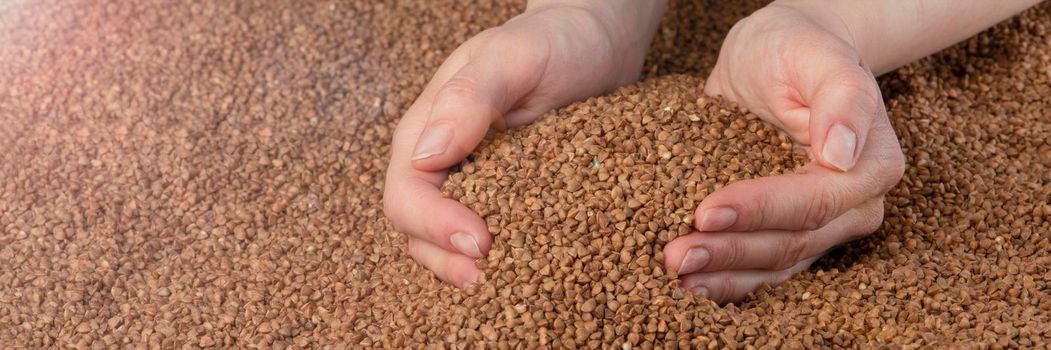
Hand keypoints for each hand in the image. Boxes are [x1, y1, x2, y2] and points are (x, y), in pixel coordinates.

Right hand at [384, 2, 663, 286]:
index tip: (480, 241)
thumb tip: (425, 155)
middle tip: (491, 277)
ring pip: (450, 246)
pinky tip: (537, 272)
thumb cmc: (552, 41)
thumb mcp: (512, 55)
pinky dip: (508, 262)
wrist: (595, 43)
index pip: (406, 195)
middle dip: (447, 262)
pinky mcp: (512, 201)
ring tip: (513, 285)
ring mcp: (476, 186)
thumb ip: (469, 96)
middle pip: (417, 233)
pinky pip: (497, 240)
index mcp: (427, 129)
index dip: (433, 226)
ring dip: (472, 271)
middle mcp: (443, 164)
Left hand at [662, 4, 905, 303]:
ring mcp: (823, 227)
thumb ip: (840, 95)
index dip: (759, 211)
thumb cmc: (794, 48)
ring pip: (775, 264)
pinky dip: (725, 280)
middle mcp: (854, 207)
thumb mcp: (813, 53)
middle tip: (676, 256)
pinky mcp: (790, 234)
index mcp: (870, 166)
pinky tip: (688, 287)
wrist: (779, 57)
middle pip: (791, 242)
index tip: (705, 212)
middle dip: (730, 252)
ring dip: (723, 275)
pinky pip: (762, 267)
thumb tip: (842, 153)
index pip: (812, 202)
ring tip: (675, 275)